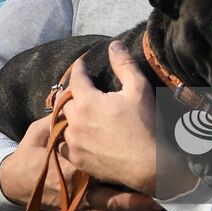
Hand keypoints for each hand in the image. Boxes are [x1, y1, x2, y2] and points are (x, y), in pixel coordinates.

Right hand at [0, 116, 163, 210]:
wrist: (16, 183)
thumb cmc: (31, 151)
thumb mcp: (42, 127)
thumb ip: (62, 114)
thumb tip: (78, 94)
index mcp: (73, 158)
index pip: (105, 151)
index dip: (127, 145)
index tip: (151, 138)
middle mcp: (80, 184)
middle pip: (117, 184)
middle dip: (144, 183)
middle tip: (171, 176)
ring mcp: (82, 201)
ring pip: (118, 205)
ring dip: (144, 204)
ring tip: (170, 198)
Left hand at [59, 41, 195, 198]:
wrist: (149, 165)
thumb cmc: (145, 125)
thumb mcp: (139, 89)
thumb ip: (124, 64)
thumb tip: (114, 45)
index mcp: (87, 101)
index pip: (76, 78)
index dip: (79, 68)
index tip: (81, 63)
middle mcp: (75, 121)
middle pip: (65, 101)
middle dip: (72, 92)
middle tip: (80, 88)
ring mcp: (74, 143)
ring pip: (62, 123)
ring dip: (69, 115)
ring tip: (77, 111)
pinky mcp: (77, 159)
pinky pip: (64, 144)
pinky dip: (69, 137)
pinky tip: (78, 135)